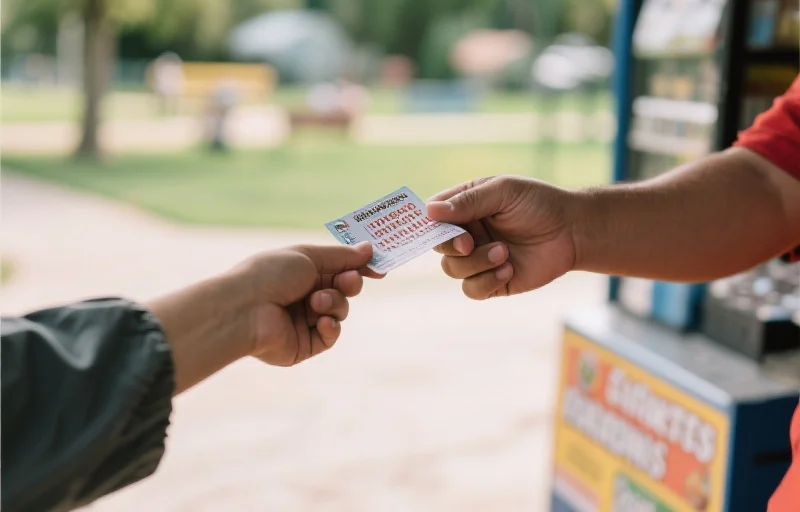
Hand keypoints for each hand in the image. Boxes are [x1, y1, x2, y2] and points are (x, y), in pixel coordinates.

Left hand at [150, 242, 373, 393]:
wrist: (245, 309)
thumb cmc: (270, 275)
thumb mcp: (309, 256)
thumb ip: (342, 256)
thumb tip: (370, 249)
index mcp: (301, 272)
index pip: (337, 269)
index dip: (357, 268)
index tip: (377, 268)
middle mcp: (303, 296)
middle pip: (343, 289)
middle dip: (349, 284)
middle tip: (347, 281)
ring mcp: (304, 321)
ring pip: (340, 311)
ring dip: (335, 303)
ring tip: (316, 301)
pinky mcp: (304, 345)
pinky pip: (331, 335)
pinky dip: (331, 327)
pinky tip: (320, 321)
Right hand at [427, 176, 576, 299]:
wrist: (572, 231)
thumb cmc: (539, 204)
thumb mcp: (503, 192)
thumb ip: (468, 202)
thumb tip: (429, 211)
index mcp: (465, 207)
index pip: (433, 216)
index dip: (430, 223)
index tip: (439, 225)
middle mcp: (467, 233)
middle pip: (438, 246)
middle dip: (451, 246)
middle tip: (470, 243)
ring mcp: (478, 259)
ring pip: (452, 269)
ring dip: (476, 263)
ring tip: (504, 253)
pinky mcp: (492, 281)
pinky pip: (472, 289)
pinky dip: (486, 281)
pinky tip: (508, 269)